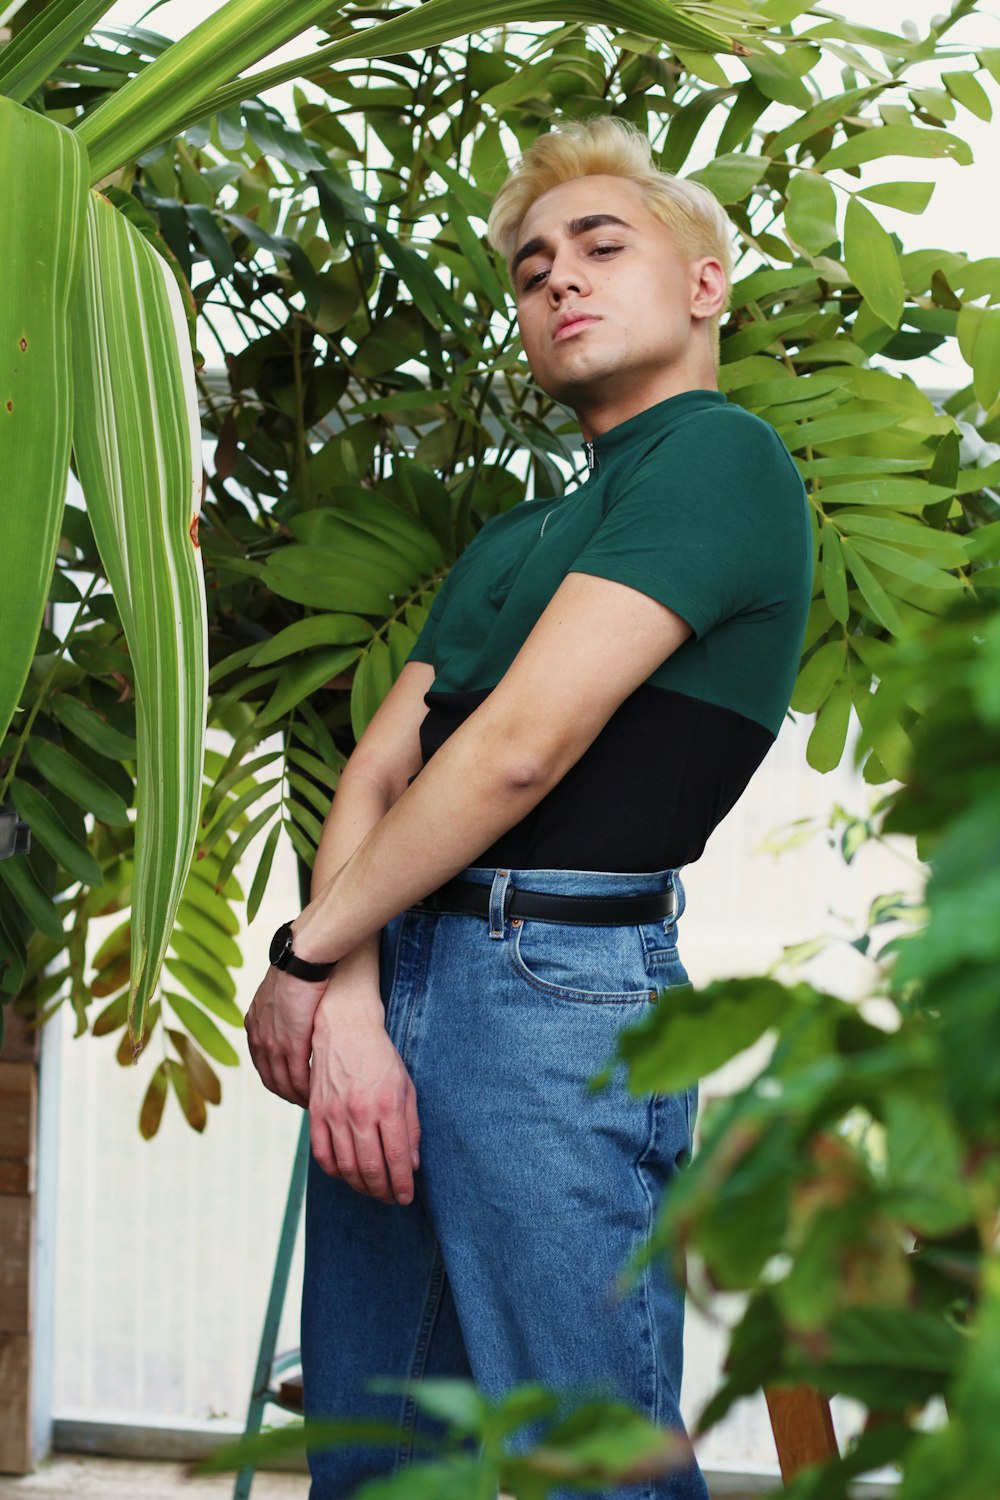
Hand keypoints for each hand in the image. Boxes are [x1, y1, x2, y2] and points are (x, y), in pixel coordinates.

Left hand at [245, 964, 326, 1107]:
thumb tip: (292, 1012)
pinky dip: (306, 1090)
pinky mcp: (291, 1045)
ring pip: (283, 1082)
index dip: (276, 1078)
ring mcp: (273, 1044)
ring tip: (312, 1102)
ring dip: (297, 1095)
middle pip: (270, 1078)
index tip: (290, 1086)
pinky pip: (296, 1077)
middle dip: (286, 1093)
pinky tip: (317, 1094)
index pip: (262, 1063)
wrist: (300, 961)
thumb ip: (281, 1008)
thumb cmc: (298, 969)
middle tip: (303, 1100)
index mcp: (254, 1025)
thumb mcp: (281, 991)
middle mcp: (258, 1038)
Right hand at [308, 984, 420, 1205]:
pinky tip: (347, 1174)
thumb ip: (411, 1126)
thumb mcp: (406, 1086)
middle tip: (391, 1198)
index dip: (402, 1184)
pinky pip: (322, 1155)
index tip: (406, 1196)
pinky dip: (335, 1172)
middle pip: (371, 1169)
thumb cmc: (381, 1057)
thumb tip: (413, 1164)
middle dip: (384, 1192)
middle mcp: (360, 1112)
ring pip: (346, 1168)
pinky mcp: (316, 1112)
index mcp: (387, 1104)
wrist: (345, 1028)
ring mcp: (335, 1113)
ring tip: (373, 1190)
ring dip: (361, 1187)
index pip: (396, 1158)